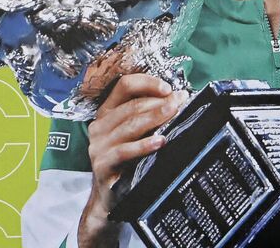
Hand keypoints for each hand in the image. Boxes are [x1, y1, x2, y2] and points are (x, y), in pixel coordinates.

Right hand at [75, 74, 187, 246]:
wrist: (110, 196)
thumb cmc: (127, 161)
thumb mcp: (134, 135)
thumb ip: (149, 116)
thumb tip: (179, 99)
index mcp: (107, 112)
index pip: (124, 86)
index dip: (147, 83)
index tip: (168, 88)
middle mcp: (100, 126)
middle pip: (132, 106)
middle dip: (159, 102)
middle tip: (180, 102)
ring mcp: (99, 146)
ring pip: (130, 125)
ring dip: (154, 118)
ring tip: (174, 113)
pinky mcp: (103, 165)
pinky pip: (124, 151)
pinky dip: (143, 145)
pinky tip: (160, 142)